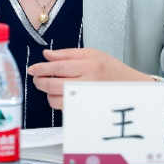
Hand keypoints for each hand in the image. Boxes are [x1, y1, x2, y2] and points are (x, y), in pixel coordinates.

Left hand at [26, 48, 152, 109]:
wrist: (130, 87)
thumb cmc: (112, 69)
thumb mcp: (92, 54)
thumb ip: (67, 54)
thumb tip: (46, 54)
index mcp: (89, 65)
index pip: (58, 67)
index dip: (42, 68)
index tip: (32, 69)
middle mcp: (87, 83)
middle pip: (54, 85)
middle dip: (41, 82)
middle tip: (37, 79)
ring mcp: (86, 99)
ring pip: (56, 100)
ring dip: (49, 94)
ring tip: (51, 87)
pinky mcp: (85, 110)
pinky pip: (64, 108)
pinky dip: (58, 102)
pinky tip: (62, 95)